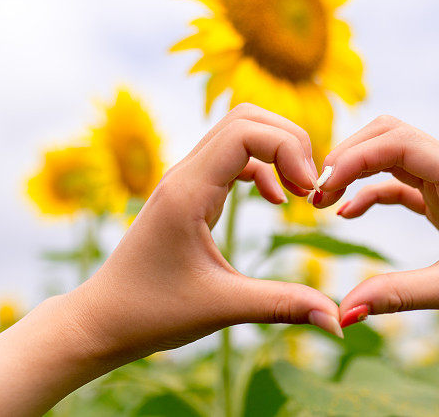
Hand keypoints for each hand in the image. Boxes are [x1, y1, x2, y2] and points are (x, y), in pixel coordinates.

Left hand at [68, 104, 342, 362]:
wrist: (100, 320)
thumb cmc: (150, 313)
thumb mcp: (222, 308)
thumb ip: (283, 306)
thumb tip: (338, 321)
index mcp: (188, 191)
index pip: (245, 131)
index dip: (288, 148)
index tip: (310, 192)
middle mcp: (185, 174)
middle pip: (246, 117)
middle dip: (290, 141)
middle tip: (313, 186)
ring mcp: (185, 180)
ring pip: (239, 131)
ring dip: (278, 149)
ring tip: (303, 191)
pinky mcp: (189, 192)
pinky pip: (233, 157)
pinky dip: (264, 166)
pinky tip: (279, 200)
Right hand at [313, 115, 438, 338]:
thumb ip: (398, 294)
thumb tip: (343, 312)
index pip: (400, 143)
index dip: (355, 158)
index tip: (322, 187)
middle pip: (393, 135)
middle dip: (351, 155)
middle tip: (316, 189)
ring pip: (395, 154)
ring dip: (359, 170)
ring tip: (323, 200)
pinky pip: (403, 184)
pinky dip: (373, 191)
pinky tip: (349, 211)